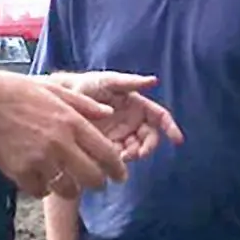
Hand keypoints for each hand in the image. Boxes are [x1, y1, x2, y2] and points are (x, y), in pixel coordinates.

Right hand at [0, 68, 130, 197]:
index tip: (120, 177)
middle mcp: (60, 142)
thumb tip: (108, 112)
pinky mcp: (18, 172)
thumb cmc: (14, 91)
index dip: (117, 169)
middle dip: (98, 184)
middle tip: (97, 184)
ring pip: (67, 189)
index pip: (106, 153)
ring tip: (67, 183)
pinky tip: (39, 179)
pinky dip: (42, 188)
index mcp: (71, 121)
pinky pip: (40, 191)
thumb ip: (84, 104)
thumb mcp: (54, 90)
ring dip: (70, 189)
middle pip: (92, 177)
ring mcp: (39, 159)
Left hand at [42, 71, 183, 170]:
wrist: (62, 100)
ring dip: (133, 154)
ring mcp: (121, 134)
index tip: (177, 140)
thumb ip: (129, 82)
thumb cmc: (86, 85)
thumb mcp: (107, 81)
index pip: (159, 117)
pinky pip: (119, 155)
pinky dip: (119, 159)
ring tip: (120, 156)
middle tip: (137, 153)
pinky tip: (110, 158)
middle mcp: (132, 121)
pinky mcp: (108, 145)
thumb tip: (154, 81)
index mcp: (137, 105)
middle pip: (149, 137)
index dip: (170, 127)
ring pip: (136, 149)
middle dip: (147, 147)